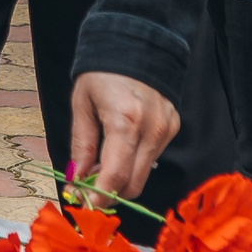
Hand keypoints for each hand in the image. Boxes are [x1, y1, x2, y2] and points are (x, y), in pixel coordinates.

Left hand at [68, 71, 179, 199]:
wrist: (137, 45)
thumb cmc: (102, 73)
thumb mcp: (82, 105)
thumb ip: (81, 145)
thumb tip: (77, 178)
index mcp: (125, 120)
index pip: (115, 175)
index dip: (99, 196)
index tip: (84, 206)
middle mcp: (152, 129)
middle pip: (133, 182)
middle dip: (110, 194)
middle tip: (88, 192)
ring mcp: (167, 130)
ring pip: (144, 173)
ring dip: (121, 180)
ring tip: (99, 167)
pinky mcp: (174, 129)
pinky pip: (152, 158)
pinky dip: (134, 164)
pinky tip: (118, 152)